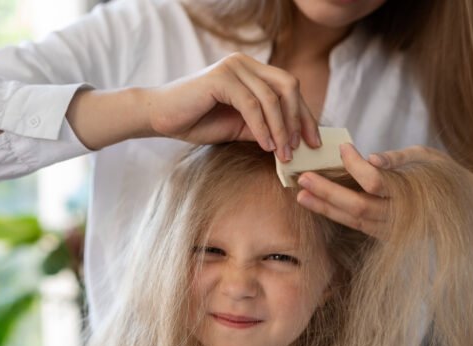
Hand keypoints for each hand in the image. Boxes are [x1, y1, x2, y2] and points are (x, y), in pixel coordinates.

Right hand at [144, 53, 320, 161]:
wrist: (160, 117)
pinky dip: (262, 128)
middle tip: (304, 148)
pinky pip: (252, 105)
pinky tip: (266, 146)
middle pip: (288, 87)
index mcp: (251, 70)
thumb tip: (293, 143)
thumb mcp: (239, 127)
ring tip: (283, 154)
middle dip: (299, 119)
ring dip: (281, 129)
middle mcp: (245, 63)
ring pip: (272, 98)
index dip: (304, 115)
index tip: (312, 142)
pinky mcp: (222, 78)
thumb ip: (263, 127)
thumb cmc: (196, 121)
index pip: (288, 88)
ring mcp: (234, 67)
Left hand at [297, 144, 472, 251]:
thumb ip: (400, 158)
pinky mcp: (386, 237)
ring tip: (301, 194)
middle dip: (327, 193)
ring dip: (325, 208)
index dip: (356, 167)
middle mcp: (400, 217)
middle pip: (357, 207)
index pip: (376, 183)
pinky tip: (317, 204)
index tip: (343, 148)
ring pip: (353, 221)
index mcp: (413, 194)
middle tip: (303, 177)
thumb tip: (371, 157)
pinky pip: (357, 227)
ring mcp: (392, 231)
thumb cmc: (450, 179)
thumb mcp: (431, 158)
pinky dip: (336, 215)